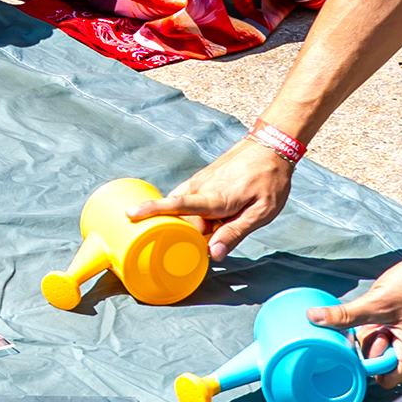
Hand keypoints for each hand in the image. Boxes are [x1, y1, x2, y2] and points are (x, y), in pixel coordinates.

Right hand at [151, 136, 295, 257]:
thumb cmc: (269, 180)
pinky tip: (201, 219)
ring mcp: (199, 181)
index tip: (130, 214)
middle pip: (179, 216)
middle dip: (183, 232)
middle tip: (204, 243)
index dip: (152, 210)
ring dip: (186, 222)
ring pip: (182, 208)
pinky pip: (186, 198)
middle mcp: (201, 188)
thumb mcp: (261, 213)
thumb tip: (212, 254)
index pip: (177, 206)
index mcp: (215, 198)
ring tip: (203, 230)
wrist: (271, 146)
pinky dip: (187, 211)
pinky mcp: (201, 178)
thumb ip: (235, 233)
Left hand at [316, 253, 401, 378]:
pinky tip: (383, 309)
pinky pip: (392, 334)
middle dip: (371, 343)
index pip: (386, 379)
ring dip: (376, 331)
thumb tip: (313, 318)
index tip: (360, 341)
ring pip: (386, 346)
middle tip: (374, 322)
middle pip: (383, 363)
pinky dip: (383, 324)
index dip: (368, 364)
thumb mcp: (376, 303)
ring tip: (381, 312)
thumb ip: (344, 316)